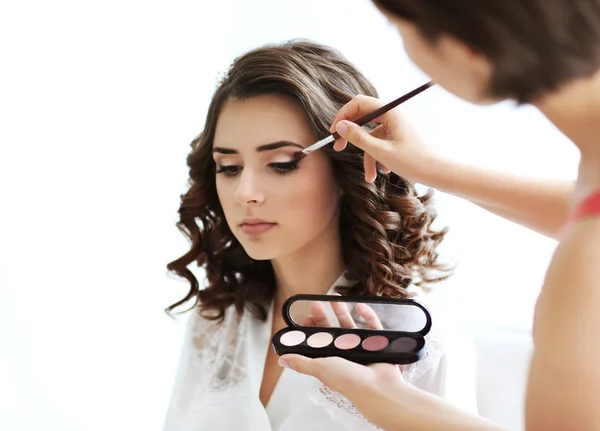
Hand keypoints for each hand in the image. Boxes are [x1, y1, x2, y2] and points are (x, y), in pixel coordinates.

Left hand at [281, 299, 406, 423]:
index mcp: (330, 359)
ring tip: (335, 297)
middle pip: (332, 330)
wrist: (378, 388)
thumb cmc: (348, 381)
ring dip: (342, 311)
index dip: (311, 328)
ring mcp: (361, 348)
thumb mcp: (320, 368)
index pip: (317, 340)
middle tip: (316, 303)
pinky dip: (367, 315)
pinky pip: (372, 326)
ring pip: (350, 325)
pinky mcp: (376, 344)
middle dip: (323, 316)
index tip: (306, 317)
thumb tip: (282, 360)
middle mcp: (344, 354)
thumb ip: (301, 363)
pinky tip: (360, 305)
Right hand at [330, 94, 433, 183]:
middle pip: (364, 118)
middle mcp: (395, 113)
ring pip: (373, 135)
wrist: (442, 172)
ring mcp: (399, 124)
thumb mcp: (381, 151)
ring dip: (368, 155)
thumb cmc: (415, 161)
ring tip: (370, 176)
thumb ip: (358, 137)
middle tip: (339, 149)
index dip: (343, 116)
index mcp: (391, 111)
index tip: (334, 133)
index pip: (359, 103)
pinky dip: (379, 156)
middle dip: (352, 136)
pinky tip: (383, 171)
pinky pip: (383, 141)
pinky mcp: (402, 135)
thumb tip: (340, 126)